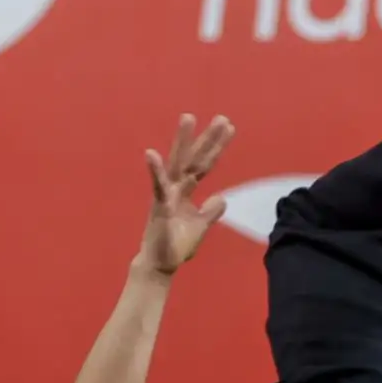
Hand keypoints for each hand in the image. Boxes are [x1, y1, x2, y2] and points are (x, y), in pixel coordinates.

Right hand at [140, 114, 235, 275]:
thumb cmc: (176, 244)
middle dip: (208, 138)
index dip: (217, 147)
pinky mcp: (158, 207)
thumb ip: (210, 211)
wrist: (160, 264)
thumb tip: (221, 198)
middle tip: (223, 118)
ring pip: (177, 164)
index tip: (230, 127)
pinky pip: (157, 187)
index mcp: (186, 191)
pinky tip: (151, 154)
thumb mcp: (200, 226)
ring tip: (188, 118)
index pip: (205, 165)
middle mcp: (176, 187)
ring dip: (182, 141)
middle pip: (194, 158)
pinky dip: (154, 171)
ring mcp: (166, 194)